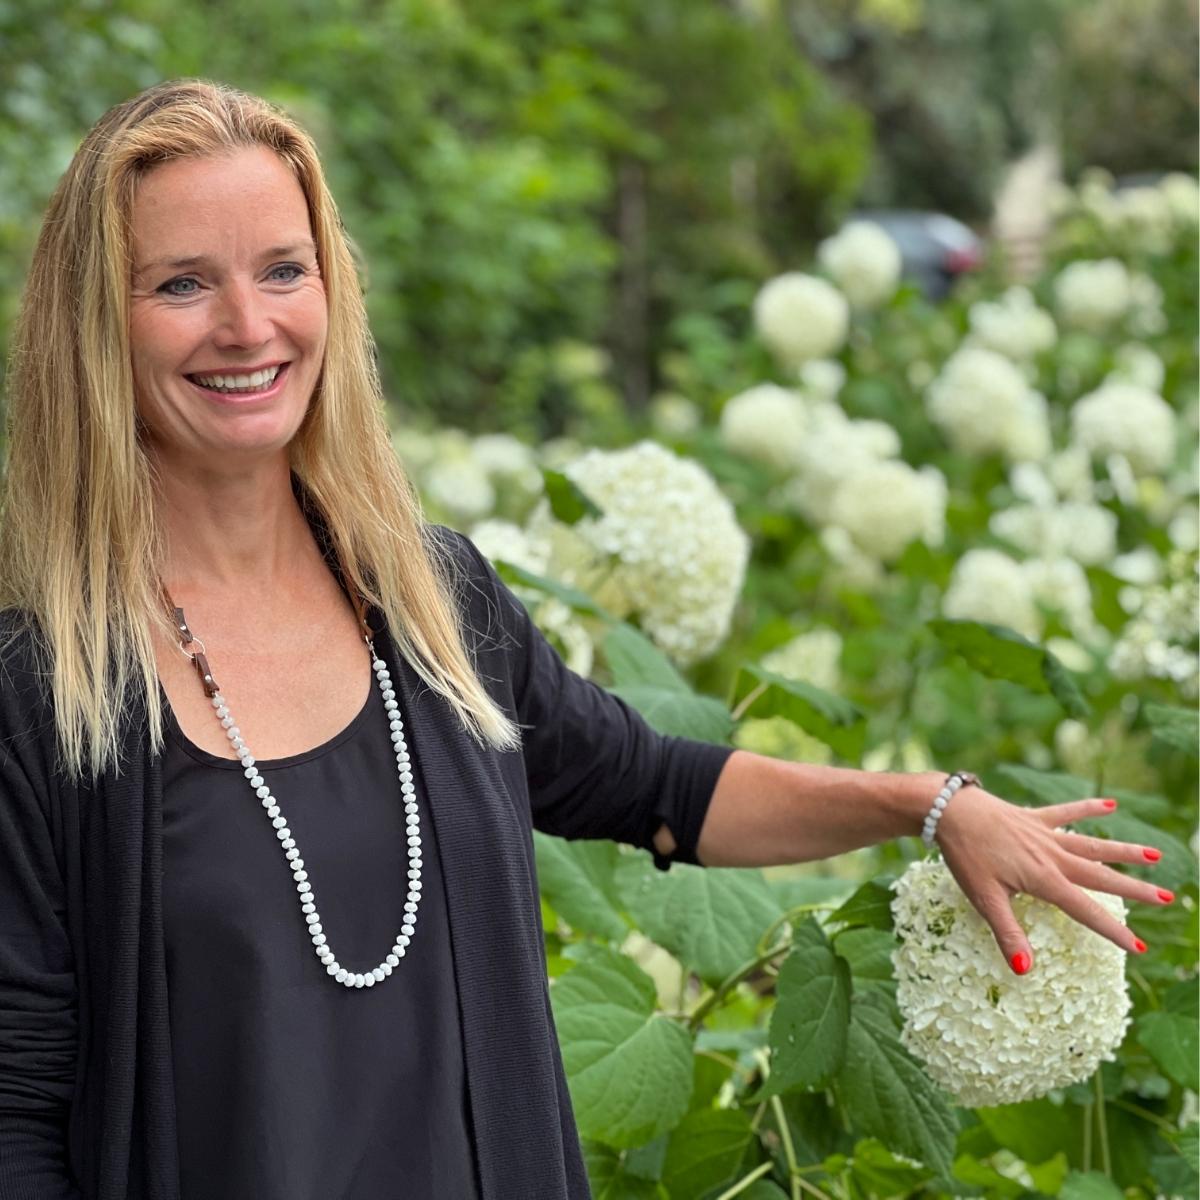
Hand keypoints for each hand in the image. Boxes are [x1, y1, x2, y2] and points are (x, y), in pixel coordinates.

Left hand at [932, 785, 1168, 973]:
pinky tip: (1111, 805)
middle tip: (1169, 898)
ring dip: (1123, 850)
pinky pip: (1066, 812)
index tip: (1141, 947)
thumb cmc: (964, 855)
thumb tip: (1025, 971)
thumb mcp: (983, 898)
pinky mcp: (1032, 817)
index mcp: (1044, 880)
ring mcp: (1044, 834)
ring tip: (1154, 855)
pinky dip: (1087, 808)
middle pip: (1100, 875)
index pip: (1086, 911)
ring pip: (1092, 844)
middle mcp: (1052, 856)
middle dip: (1134, 888)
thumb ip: (1008, 934)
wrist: (948, 810)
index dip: (1113, 931)